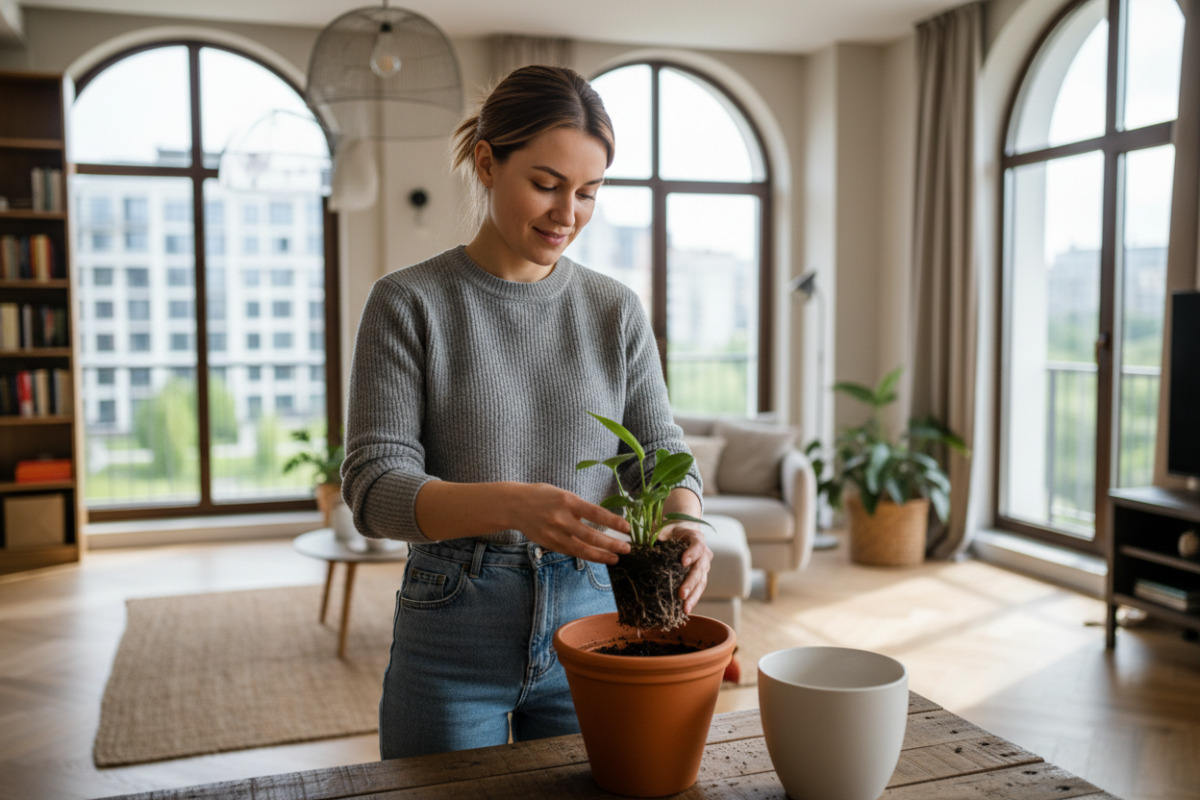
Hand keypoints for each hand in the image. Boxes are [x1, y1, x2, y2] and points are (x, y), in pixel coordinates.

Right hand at [515, 483, 631, 564]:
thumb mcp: (563, 494)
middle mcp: (561, 518)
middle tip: (627, 548)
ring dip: (601, 555)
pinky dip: (586, 556)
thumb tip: (602, 520)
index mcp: (568, 501)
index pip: (596, 513)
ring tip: (616, 559)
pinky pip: (571, 552)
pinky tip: (598, 557)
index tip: (628, 529)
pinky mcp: (549, 543)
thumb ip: (580, 507)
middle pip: (591, 535)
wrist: (514, 505)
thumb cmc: (542, 496)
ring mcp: (554, 533)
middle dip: (611, 544)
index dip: (614, 522)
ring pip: (581, 549)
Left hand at [660, 524, 711, 613]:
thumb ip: (658, 532)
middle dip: (691, 582)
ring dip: (693, 596)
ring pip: (701, 582)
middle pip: (700, 569)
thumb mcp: (664, 527)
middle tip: (681, 594)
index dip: (692, 553)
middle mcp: (703, 554)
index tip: (683, 561)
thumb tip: (651, 539)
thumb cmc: (670, 530)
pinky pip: (697, 589)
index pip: (698, 546)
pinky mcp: (699, 578)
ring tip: (685, 608)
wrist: (680, 534)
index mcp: (696, 538)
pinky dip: (692, 599)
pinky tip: (684, 610)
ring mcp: (703, 567)